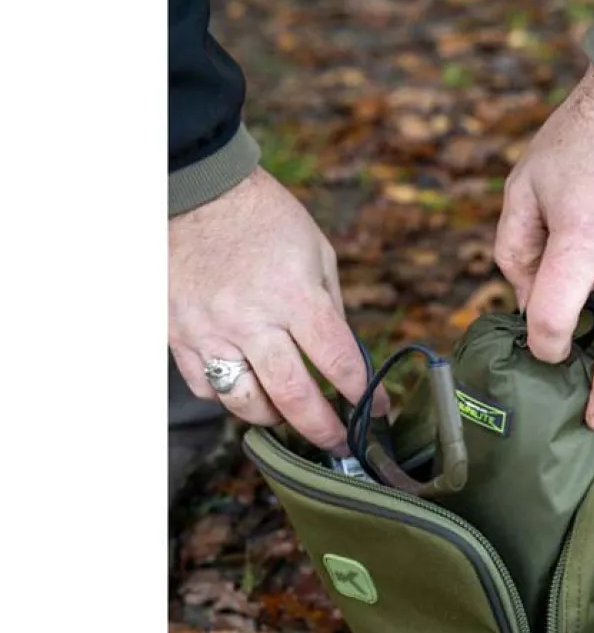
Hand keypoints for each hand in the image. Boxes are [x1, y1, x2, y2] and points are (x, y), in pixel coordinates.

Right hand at [169, 167, 375, 449]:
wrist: (194, 189)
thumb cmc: (263, 218)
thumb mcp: (317, 253)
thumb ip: (331, 310)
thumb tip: (345, 361)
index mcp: (294, 295)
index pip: (338, 363)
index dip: (364, 395)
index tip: (376, 409)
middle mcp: (250, 320)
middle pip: (294, 399)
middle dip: (324, 430)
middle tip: (340, 444)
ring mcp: (209, 331)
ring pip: (245, 404)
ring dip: (274, 418)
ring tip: (289, 413)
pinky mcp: (177, 335)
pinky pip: (206, 387)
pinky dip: (229, 395)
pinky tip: (246, 383)